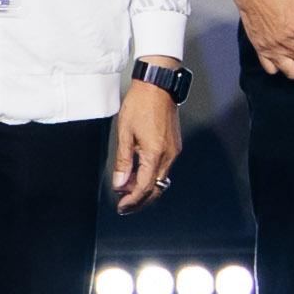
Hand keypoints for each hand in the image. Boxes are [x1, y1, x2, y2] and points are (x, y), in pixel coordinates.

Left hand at [110, 81, 185, 209]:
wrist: (157, 86)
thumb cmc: (141, 104)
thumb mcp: (125, 134)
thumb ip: (122, 162)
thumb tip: (119, 183)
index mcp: (155, 153)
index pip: (144, 187)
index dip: (132, 201)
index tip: (121, 207)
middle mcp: (168, 155)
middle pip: (156, 189)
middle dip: (140, 201)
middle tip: (124, 206)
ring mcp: (174, 151)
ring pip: (161, 180)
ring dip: (145, 189)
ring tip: (127, 191)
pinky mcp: (174, 146)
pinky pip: (164, 169)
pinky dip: (151, 177)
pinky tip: (138, 175)